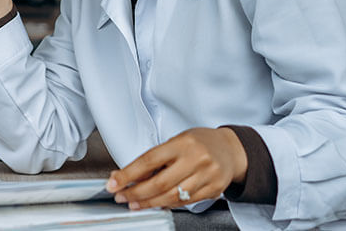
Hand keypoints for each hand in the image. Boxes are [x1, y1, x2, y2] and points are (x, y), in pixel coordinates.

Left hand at [105, 127, 247, 209]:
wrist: (231, 150)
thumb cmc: (201, 142)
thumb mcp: (177, 141)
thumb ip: (156, 158)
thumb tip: (128, 175)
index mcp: (183, 143)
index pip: (149, 160)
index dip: (128, 174)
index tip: (113, 182)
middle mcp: (196, 159)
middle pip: (159, 183)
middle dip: (135, 193)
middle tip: (121, 196)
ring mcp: (206, 176)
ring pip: (171, 196)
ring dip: (149, 202)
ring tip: (135, 203)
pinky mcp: (213, 190)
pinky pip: (185, 202)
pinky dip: (167, 204)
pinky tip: (156, 204)